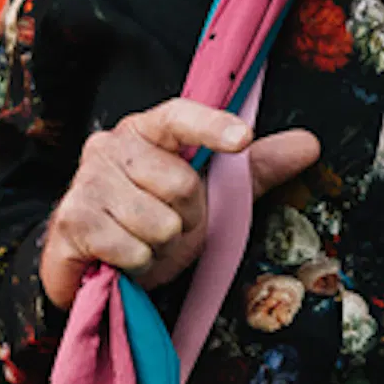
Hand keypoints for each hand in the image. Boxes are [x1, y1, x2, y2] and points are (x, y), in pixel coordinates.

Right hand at [40, 99, 319, 304]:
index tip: (243, 139)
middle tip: (168, 226)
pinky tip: (122, 258)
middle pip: (181, 184)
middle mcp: (110, 145)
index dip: (211, 126)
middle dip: (187, 219)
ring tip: (143, 243)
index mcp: (146, 130)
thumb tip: (310, 142)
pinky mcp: (72, 220)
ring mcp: (86, 181)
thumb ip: (255, 171)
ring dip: (160, 247)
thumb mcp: (208, 197)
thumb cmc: (152, 222)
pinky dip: (137, 264)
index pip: (180, 116)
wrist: (91, 267)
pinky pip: (132, 249)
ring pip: (158, 223)